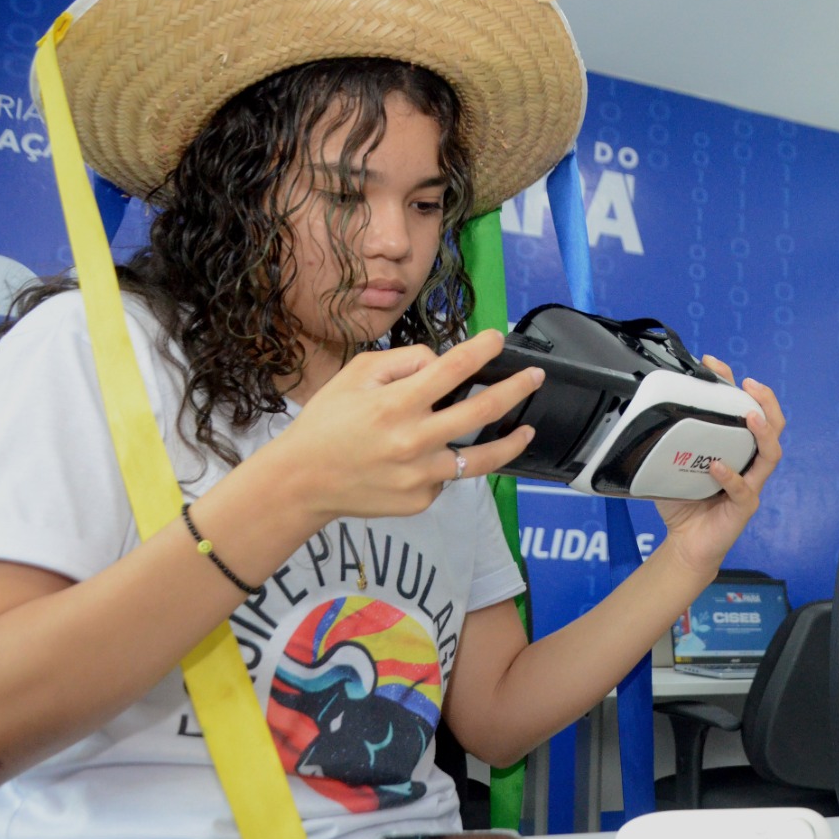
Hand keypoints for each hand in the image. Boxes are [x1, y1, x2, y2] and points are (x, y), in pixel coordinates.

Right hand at [265, 329, 542, 521]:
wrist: (302, 481)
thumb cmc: (328, 422)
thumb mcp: (355, 375)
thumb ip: (402, 361)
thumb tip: (441, 361)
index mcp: (396, 404)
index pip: (452, 369)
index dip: (481, 350)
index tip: (498, 338)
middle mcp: (414, 440)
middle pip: (482, 410)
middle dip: (516, 389)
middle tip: (536, 377)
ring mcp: (421, 475)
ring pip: (481, 459)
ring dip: (510, 442)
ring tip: (527, 430)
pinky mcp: (421, 500)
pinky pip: (445, 478)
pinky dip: (445, 464)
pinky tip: (433, 458)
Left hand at [652, 356, 784, 577]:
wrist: (686, 543)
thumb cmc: (684, 503)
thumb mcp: (673, 465)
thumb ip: (668, 444)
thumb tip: (641, 415)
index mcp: (735, 448)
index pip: (745, 410)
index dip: (734, 386)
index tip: (715, 365)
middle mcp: (749, 463)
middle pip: (774, 427)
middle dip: (766, 402)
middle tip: (751, 385)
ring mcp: (751, 485)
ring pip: (771, 454)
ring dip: (763, 433)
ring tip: (750, 416)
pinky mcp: (744, 507)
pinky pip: (744, 490)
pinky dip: (731, 476)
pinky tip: (718, 467)